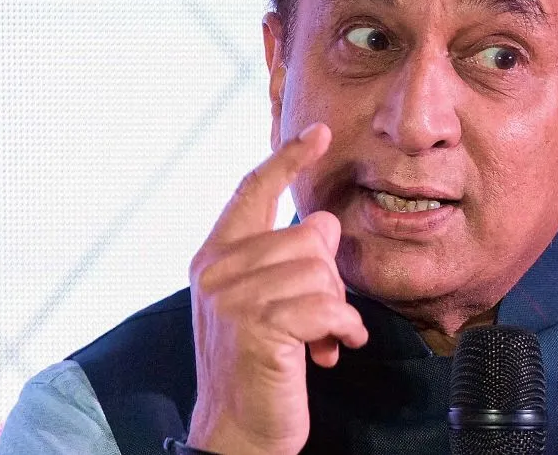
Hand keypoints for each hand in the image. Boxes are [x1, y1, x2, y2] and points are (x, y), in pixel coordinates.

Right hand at [185, 124, 368, 454]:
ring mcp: (233, 298)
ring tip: (321, 339)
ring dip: (336, 311)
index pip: (252, 191)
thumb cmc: (258, 367)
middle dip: (329, 279)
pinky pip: (328, 306)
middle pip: (307, 236)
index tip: (318, 133)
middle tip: (320, 317)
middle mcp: (217, 271)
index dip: (287, 159)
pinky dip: (342, 331)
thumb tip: (323, 227)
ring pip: (321, 272)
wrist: (237, 432)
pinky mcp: (257, 327)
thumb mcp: (264, 304)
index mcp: (216, 257)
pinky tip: (331, 351)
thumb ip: (283, 262)